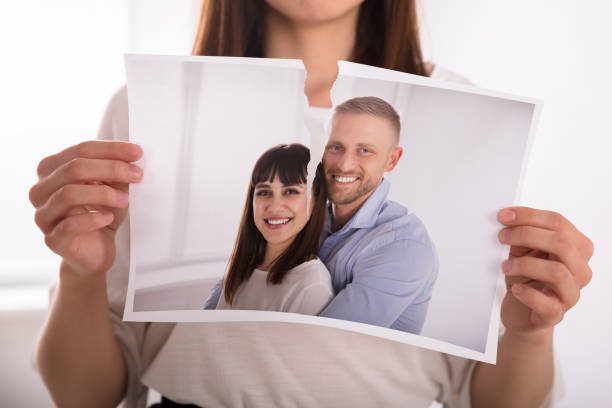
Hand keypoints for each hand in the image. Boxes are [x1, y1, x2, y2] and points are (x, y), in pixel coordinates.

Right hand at [29, 141, 142, 276]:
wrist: (96, 253)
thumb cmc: (101, 215)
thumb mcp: (113, 189)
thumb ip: (115, 173)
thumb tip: (129, 158)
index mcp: (52, 170)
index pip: (79, 150)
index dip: (110, 149)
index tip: (136, 152)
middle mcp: (41, 190)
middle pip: (73, 168)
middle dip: (110, 168)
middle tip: (136, 175)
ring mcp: (44, 215)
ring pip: (69, 194)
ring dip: (103, 193)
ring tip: (124, 199)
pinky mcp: (53, 239)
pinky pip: (70, 225)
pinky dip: (93, 218)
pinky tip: (108, 217)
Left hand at [497, 207, 592, 334]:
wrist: (520, 312)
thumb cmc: (524, 277)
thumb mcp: (523, 251)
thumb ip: (522, 235)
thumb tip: (507, 218)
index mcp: (576, 248)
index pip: (559, 223)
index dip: (529, 216)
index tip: (504, 216)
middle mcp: (580, 270)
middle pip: (561, 244)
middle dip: (527, 235)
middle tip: (502, 237)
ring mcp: (571, 294)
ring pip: (557, 272)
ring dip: (525, 265)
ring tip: (505, 266)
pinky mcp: (556, 314)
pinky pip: (548, 304)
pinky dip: (529, 295)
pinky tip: (515, 289)